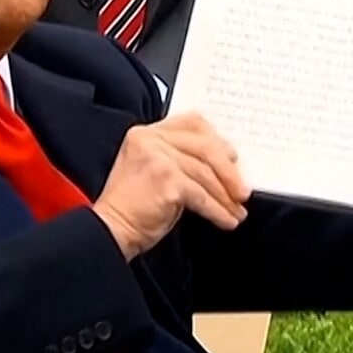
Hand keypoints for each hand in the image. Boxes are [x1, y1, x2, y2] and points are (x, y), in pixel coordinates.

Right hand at [92, 113, 250, 260]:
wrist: (110, 230)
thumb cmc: (130, 207)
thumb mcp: (152, 171)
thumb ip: (179, 159)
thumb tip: (222, 167)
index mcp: (146, 134)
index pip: (191, 123)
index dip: (216, 139)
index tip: (232, 157)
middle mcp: (150, 140)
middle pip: (205, 146)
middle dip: (229, 172)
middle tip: (242, 191)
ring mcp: (158, 158)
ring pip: (205, 174)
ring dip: (225, 197)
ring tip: (236, 211)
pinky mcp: (167, 180)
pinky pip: (202, 195)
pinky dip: (217, 211)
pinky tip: (226, 220)